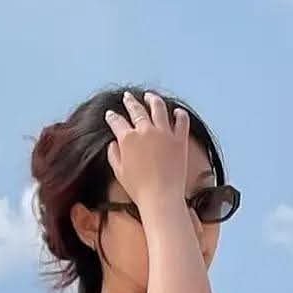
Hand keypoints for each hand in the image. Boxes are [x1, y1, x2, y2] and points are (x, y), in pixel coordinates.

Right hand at [104, 91, 189, 207]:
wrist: (161, 196)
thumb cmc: (139, 188)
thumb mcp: (119, 172)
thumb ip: (114, 154)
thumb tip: (114, 144)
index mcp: (128, 138)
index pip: (116, 121)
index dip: (112, 117)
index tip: (110, 114)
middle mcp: (145, 131)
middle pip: (136, 109)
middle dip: (130, 102)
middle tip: (127, 97)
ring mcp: (164, 133)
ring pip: (158, 108)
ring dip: (153, 99)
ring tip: (150, 96)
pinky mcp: (179, 139)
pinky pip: (182, 120)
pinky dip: (179, 114)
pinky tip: (176, 111)